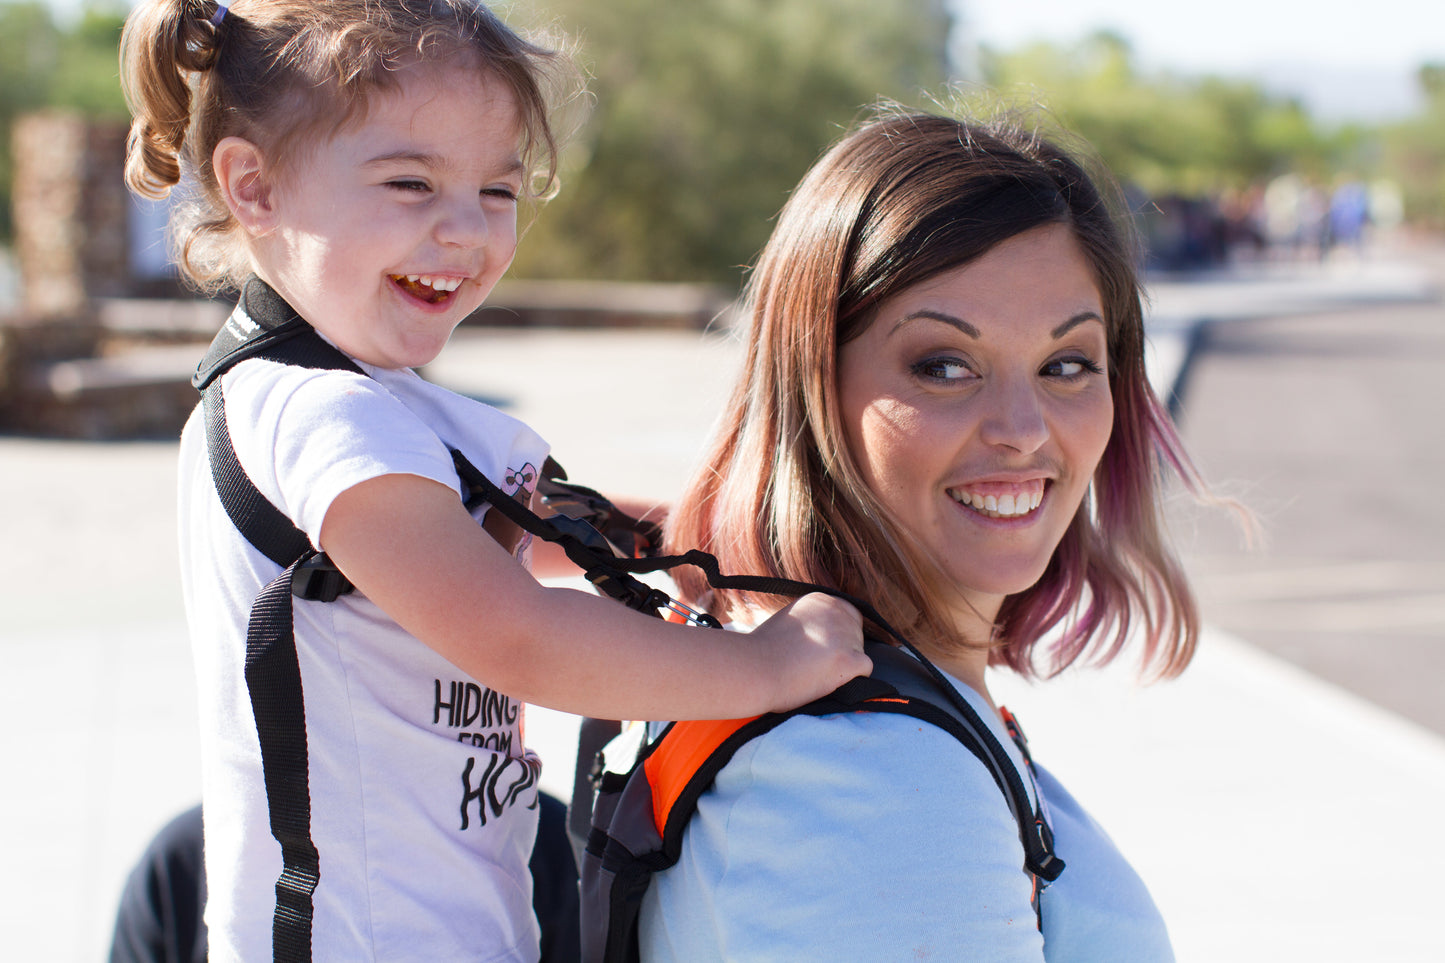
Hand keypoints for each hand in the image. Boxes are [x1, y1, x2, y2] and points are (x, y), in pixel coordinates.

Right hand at [748, 593, 870, 711]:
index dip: (838, 637)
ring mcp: (844, 634)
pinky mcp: (850, 658)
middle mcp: (835, 610)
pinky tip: (827, 681)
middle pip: (858, 635)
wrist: (753, 669)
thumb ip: (811, 621)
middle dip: (843, 651)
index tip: (821, 651)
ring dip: (844, 667)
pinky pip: (864, 670)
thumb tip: (826, 635)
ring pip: (860, 654)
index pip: (848, 616)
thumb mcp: (788, 620)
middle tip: (817, 666)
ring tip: (815, 674)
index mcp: (820, 599)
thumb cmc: (761, 652)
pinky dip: (850, 679)